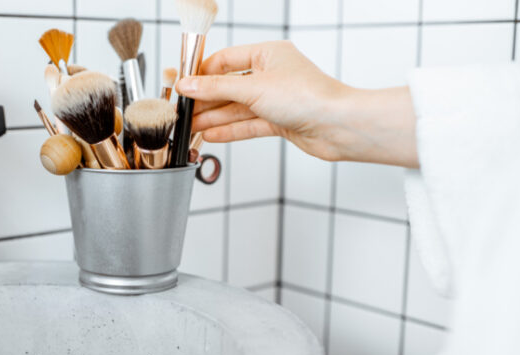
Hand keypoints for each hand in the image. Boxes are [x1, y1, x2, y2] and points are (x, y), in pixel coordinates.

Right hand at [175, 40, 418, 167]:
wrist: (338, 126)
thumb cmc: (308, 97)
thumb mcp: (252, 88)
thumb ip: (215, 88)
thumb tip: (187, 85)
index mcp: (267, 54)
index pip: (224, 61)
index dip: (201, 74)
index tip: (181, 85)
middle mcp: (271, 75)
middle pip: (228, 86)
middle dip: (205, 100)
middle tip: (182, 111)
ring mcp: (275, 99)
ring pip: (236, 108)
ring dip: (213, 118)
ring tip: (190, 127)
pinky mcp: (280, 121)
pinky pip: (248, 124)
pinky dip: (230, 130)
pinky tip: (211, 134)